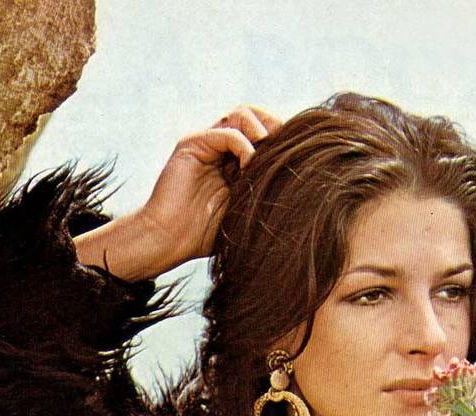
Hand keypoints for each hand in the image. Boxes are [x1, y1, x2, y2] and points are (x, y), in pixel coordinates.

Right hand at [139, 105, 281, 271]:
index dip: (281, 136)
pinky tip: (249, 167)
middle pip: (255, 115)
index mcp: (233, 160)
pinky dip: (244, 146)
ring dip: (260, 132)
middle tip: (285, 149)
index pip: (263, 131)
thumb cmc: (206, 234)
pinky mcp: (192, 144)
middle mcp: (219, 146)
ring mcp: (206, 142)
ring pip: (242, 115)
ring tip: (266, 159)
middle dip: (275, 126)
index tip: (297, 155)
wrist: (171, 240)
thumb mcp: (246, 211)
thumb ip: (265, 191)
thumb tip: (305, 185)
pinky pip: (227, 132)